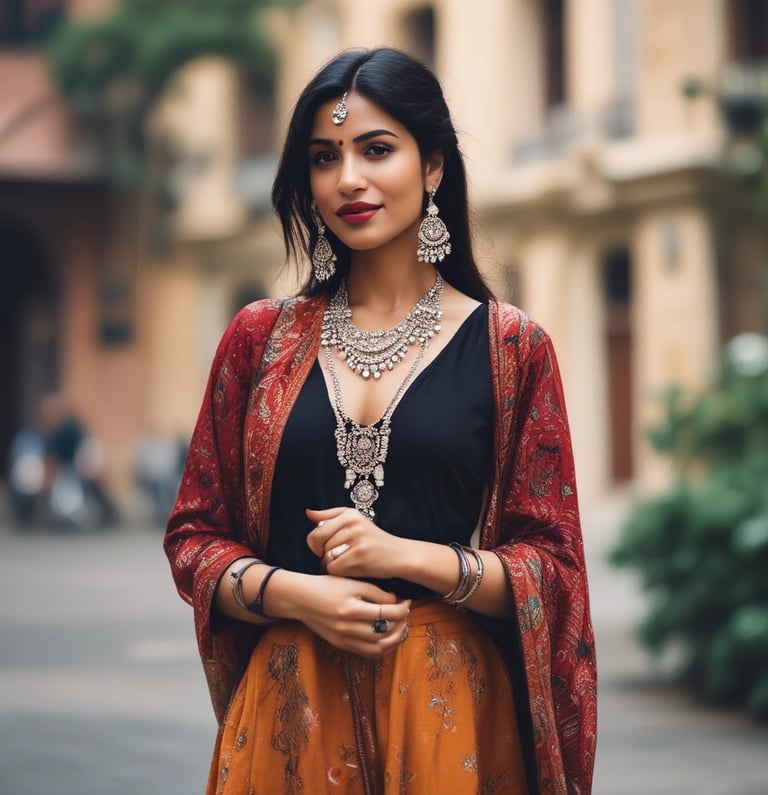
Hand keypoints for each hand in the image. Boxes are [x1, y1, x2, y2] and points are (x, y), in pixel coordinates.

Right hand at [289, 573, 409, 658]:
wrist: (300, 599)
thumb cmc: (326, 586)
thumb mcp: (351, 583)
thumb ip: (375, 592)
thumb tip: (395, 602)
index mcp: (351, 608)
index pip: (387, 613)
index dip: (402, 608)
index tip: (406, 601)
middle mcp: (348, 627)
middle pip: (385, 632)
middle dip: (401, 624)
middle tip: (405, 614)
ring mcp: (344, 639)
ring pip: (378, 647)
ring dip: (394, 638)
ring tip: (399, 626)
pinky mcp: (340, 645)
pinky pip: (367, 653)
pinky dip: (381, 648)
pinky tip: (387, 638)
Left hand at [306, 506, 407, 579]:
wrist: (400, 555)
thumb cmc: (374, 541)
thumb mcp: (355, 522)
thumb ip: (330, 517)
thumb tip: (308, 513)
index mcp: (349, 513)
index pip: (317, 530)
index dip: (316, 544)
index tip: (325, 549)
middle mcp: (352, 522)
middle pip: (319, 544)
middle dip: (323, 555)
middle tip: (337, 559)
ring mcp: (356, 537)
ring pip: (326, 556)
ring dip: (332, 564)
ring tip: (346, 563)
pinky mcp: (359, 554)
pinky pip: (334, 567)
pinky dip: (339, 572)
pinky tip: (350, 570)